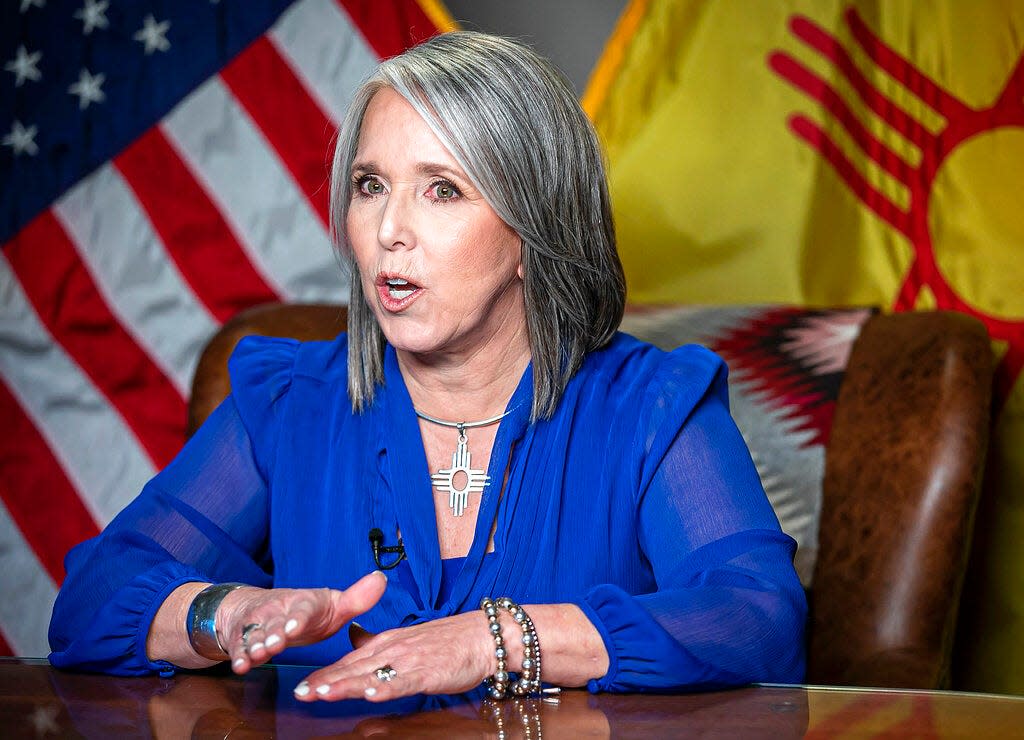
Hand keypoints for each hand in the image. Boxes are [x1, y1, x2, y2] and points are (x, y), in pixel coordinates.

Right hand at [217, 570, 386, 672]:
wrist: (258, 608)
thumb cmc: (304, 611)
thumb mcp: (332, 606)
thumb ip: (355, 599)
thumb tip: (381, 579)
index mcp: (304, 603)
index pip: (302, 608)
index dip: (298, 618)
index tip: (295, 627)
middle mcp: (279, 612)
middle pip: (276, 623)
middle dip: (275, 634)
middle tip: (275, 644)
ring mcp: (260, 626)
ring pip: (257, 635)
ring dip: (256, 645)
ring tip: (257, 654)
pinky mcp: (244, 639)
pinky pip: (241, 648)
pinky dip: (240, 657)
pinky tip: (241, 665)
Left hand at [292, 610, 494, 701]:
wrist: (481, 635)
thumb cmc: (447, 641)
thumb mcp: (406, 637)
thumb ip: (378, 641)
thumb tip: (353, 636)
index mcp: (387, 642)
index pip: (349, 661)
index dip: (325, 674)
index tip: (302, 686)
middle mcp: (393, 649)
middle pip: (354, 668)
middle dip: (326, 682)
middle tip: (301, 694)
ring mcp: (410, 660)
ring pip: (372, 674)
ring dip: (346, 684)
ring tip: (324, 693)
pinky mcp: (428, 672)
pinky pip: (403, 681)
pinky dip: (386, 686)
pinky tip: (370, 693)